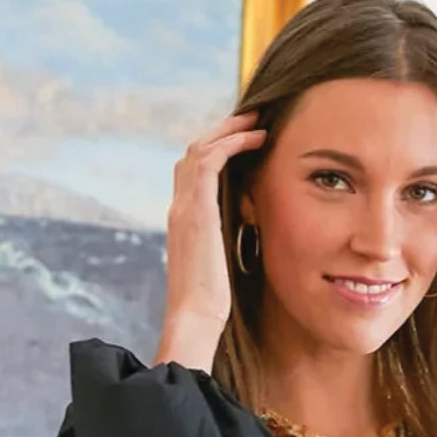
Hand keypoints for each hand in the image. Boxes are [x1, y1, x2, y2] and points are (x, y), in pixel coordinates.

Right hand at [164, 111, 266, 330]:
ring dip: (229, 130)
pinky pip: (210, 160)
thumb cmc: (210, 302)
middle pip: (193, 153)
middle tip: (251, 120)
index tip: (243, 143)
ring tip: (257, 121)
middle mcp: (179, 208)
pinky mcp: (197, 210)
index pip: (192, 173)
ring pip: (199, 149)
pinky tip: (255, 139)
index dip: (216, 151)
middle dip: (222, 132)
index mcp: (183, 221)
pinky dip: (232, 143)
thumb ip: (225, 242)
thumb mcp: (220, 264)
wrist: (195, 316)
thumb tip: (246, 232)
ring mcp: (184, 207)